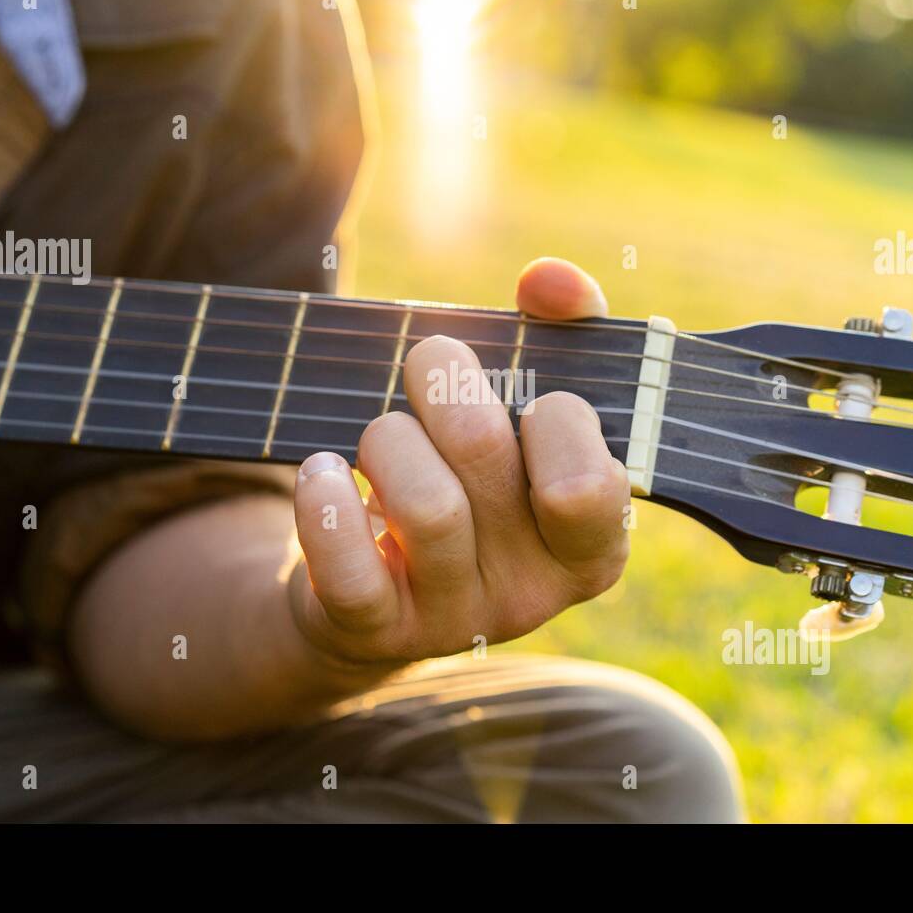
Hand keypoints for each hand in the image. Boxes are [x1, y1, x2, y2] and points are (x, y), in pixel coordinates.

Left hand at [291, 258, 628, 665]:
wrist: (387, 583)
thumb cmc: (477, 477)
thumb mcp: (530, 411)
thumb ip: (562, 332)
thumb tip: (550, 281)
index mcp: (591, 546)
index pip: (588, 481)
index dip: (553, 416)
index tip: (529, 402)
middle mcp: (532, 594)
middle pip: (486, 458)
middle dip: (442, 385)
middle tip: (426, 367)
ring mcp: (454, 619)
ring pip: (425, 508)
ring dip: (388, 437)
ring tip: (382, 434)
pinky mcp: (376, 632)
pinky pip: (348, 573)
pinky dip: (325, 505)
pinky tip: (321, 472)